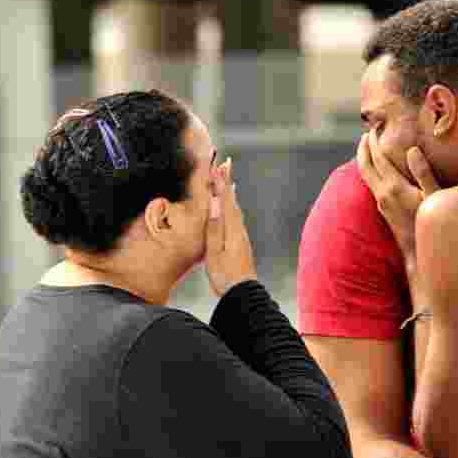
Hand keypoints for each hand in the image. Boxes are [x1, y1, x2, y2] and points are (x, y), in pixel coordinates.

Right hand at [205, 158, 257, 296]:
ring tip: (227, 179)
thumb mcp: (214, 252)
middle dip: (227, 181)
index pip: (224, 199)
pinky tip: (232, 207)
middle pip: (231, 200)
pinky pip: (235, 217)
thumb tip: (215, 203)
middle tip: (225, 163)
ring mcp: (241, 236)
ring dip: (229, 192)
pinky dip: (232, 206)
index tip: (218, 165)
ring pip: (234, 208)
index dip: (221, 182)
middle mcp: (238, 229)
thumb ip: (214, 227)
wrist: (243, 293)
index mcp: (231, 229)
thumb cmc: (226, 275)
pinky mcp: (240, 243)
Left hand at [356, 131, 441, 261]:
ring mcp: (381, 204)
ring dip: (365, 160)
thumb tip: (412, 150)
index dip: (375, 141)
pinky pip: (371, 184)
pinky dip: (370, 171)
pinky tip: (378, 170)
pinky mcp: (383, 211)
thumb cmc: (432, 225)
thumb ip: (423, 173)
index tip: (376, 127)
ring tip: (369, 147)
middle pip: (365, 166)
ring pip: (366, 176)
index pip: (379, 159)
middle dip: (364, 148)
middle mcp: (383, 195)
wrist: (420, 254)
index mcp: (394, 188)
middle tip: (366, 133)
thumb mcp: (434, 197)